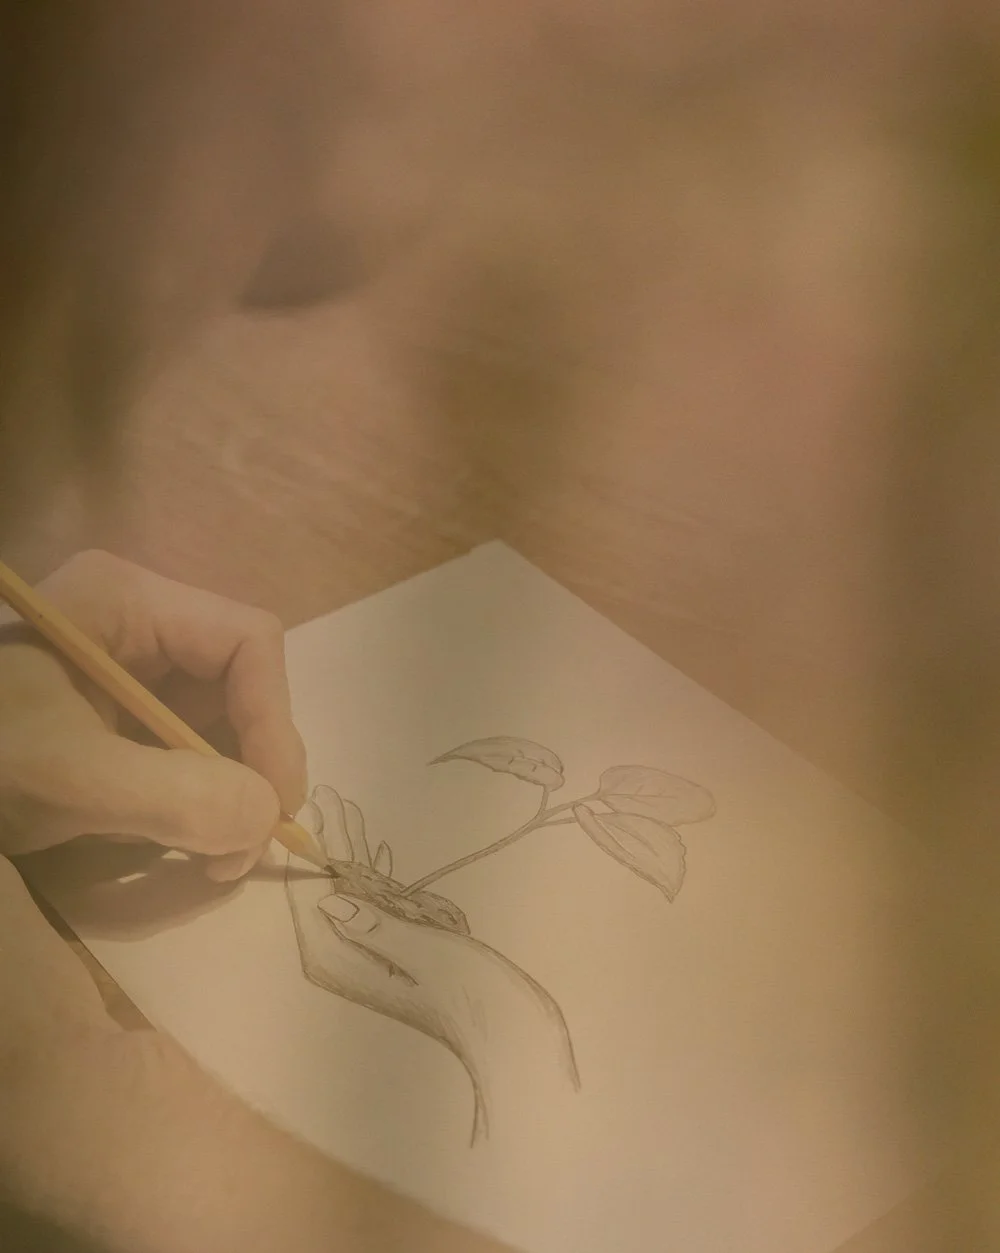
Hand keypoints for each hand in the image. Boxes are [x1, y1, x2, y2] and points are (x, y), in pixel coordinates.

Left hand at [0, 551, 306, 879]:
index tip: (272, 806)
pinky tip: (184, 840)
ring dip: (230, 789)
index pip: (248, 641)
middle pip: (240, 682)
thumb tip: (268, 819)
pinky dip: (198, 798)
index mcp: (127, 600)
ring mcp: (126, 670)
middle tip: (244, 846)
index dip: (274, 720)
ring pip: (221, 720)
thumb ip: (174, 796)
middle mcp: (137, 623)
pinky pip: (185, 748)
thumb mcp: (65, 775)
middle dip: (253, 764)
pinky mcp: (114, 716)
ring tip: (215, 854)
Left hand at [286, 789, 580, 1143]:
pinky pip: (371, 905)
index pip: (312, 899)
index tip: (309, 809)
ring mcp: (369, 958)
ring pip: (348, 893)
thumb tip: (329, 901)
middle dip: (328, 844)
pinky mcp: (392, 955)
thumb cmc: (473, 995)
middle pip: (327, 891)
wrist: (511, 1035)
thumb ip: (378, 927)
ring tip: (343, 807)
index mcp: (344, 962)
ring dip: (348, 852)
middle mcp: (347, 960)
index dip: (310, 851)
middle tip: (326, 795)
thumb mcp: (427, 955)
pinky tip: (372, 849)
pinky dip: (371, 873)